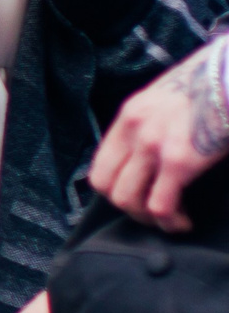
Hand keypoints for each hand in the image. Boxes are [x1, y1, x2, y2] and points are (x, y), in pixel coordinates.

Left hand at [90, 41, 228, 231]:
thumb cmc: (211, 90)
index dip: (115, 190)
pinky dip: (169, 222)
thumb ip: (153, 125)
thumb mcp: (168, 100)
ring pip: (128, 200)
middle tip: (152, 216)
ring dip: (148, 219)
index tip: (137, 197)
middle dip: (129, 209)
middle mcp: (134, 130)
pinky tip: (183, 222)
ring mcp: (153, 146)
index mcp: (130, 115)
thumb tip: (152, 156)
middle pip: (106, 186)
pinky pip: (160, 205)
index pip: (100, 164)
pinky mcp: (180, 161)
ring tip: (170, 221)